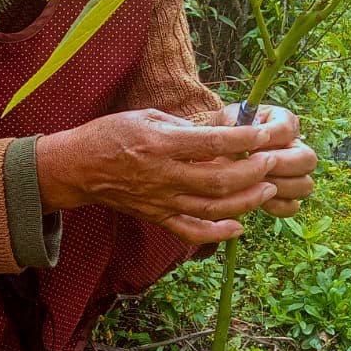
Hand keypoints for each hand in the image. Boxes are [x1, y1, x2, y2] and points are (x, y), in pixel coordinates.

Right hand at [36, 108, 280, 243]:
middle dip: (252, 172)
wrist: (78, 167)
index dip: (243, 139)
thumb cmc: (111, 134)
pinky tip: (238, 227)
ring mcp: (161, 200)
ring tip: (266, 189)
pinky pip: (191, 231)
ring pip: (212, 208)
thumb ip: (183, 126)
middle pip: (218, 180)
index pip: (211, 143)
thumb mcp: (146, 116)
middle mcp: (163, 175)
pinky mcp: (157, 217)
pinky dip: (217, 233)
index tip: (264, 134)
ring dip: (245, 201)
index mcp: (160, 144)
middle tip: (272, 161)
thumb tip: (220, 131)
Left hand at [200, 103, 316, 217]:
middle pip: (308, 159)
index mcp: (284, 121)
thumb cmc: (224, 131)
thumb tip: (244, 134)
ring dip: (280, 186)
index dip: (269, 139)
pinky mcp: (286, 196)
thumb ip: (235, 124)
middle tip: (257, 168)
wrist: (214, 151)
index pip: (288, 130)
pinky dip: (277, 205)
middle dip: (282, 165)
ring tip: (255, 183)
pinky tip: (257, 199)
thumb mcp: (226, 120)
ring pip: (305, 185)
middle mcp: (295, 146)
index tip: (249, 146)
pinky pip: (292, 206)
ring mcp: (294, 173)